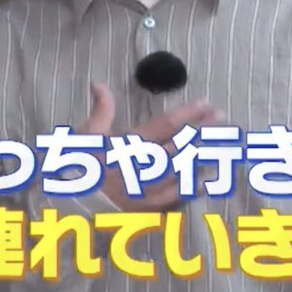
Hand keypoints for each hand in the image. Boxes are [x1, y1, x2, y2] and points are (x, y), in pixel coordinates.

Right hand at [79, 82, 222, 210]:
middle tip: (222, 117)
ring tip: (220, 144)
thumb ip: (100, 111)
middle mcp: (143, 165)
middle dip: (202, 130)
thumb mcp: (85, 135)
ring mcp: (147, 188)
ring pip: (181, 170)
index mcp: (129, 145)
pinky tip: (204, 182)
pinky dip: (189, 189)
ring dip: (202, 156)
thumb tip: (99, 83)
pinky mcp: (145, 209)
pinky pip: (173, 198)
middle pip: (179, 145)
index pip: (164, 125)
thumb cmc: (77, 167)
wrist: (69, 206)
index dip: (187, 113)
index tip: (206, 103)